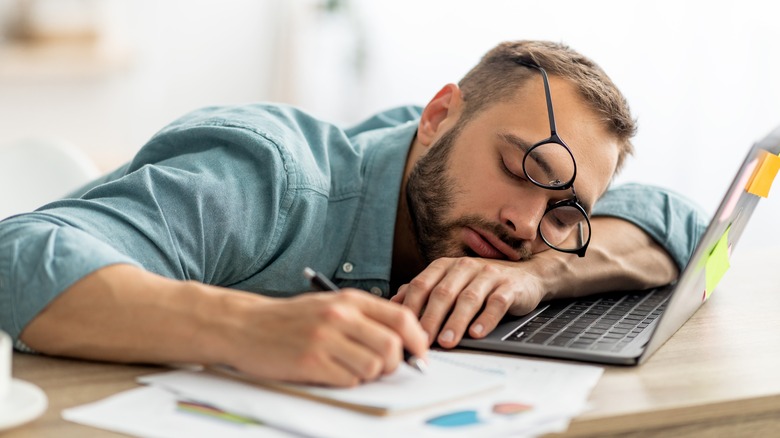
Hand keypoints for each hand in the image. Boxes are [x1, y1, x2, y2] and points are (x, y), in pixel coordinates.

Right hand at [224, 289, 428, 386]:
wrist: (245, 326)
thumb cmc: (291, 319)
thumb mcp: (331, 305)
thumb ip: (365, 319)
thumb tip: (403, 342)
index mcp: (349, 300)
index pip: (401, 318)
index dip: (418, 340)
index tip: (419, 354)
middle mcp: (340, 316)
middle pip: (392, 348)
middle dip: (393, 365)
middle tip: (381, 368)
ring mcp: (325, 339)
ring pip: (372, 368)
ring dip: (367, 375)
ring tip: (348, 368)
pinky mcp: (311, 363)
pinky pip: (348, 381)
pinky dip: (346, 382)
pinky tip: (329, 372)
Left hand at [391, 257, 547, 348]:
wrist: (526, 275)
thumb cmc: (481, 284)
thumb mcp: (451, 283)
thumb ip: (424, 291)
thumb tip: (394, 303)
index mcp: (446, 266)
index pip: (422, 284)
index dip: (412, 308)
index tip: (404, 330)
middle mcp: (465, 267)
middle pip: (443, 293)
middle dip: (431, 318)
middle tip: (423, 341)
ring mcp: (488, 275)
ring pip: (468, 298)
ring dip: (456, 321)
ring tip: (447, 341)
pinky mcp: (510, 286)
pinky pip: (497, 303)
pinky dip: (486, 318)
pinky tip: (477, 333)